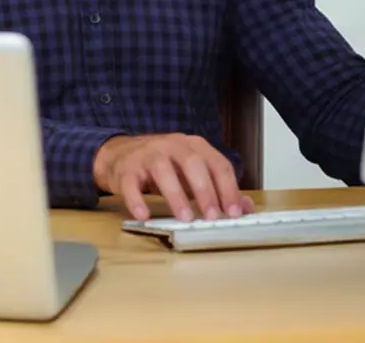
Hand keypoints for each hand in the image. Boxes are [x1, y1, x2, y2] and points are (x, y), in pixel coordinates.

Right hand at [93, 133, 254, 221]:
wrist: (118, 154)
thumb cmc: (162, 166)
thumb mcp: (192, 173)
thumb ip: (218, 187)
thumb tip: (246, 207)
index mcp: (193, 146)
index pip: (217, 163)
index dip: (228, 188)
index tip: (235, 212)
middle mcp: (171, 145)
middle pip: (192, 163)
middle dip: (205, 190)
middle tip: (213, 216)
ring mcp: (147, 155)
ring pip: (162, 170)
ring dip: (176, 195)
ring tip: (184, 218)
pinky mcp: (126, 169)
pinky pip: (131, 184)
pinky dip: (137, 199)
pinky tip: (144, 215)